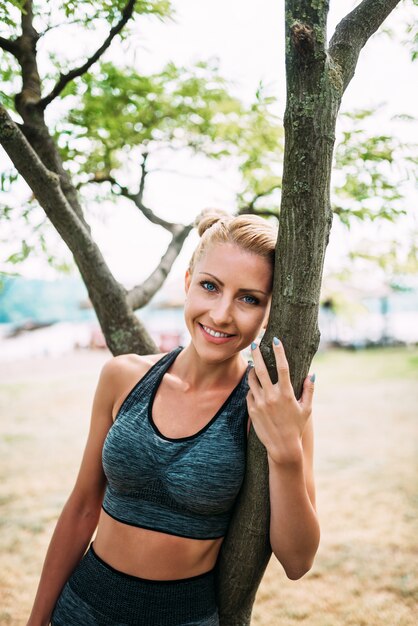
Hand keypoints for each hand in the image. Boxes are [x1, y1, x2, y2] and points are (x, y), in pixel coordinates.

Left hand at [246, 338, 314, 464]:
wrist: (282, 447)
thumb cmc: (296, 427)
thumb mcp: (306, 409)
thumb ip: (309, 391)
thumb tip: (312, 375)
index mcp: (286, 393)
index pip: (283, 367)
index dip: (279, 352)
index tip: (276, 340)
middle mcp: (272, 396)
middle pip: (261, 369)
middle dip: (257, 354)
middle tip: (254, 344)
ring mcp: (260, 402)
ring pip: (252, 379)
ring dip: (252, 370)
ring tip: (253, 364)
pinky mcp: (252, 409)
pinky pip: (249, 393)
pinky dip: (252, 387)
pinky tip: (255, 386)